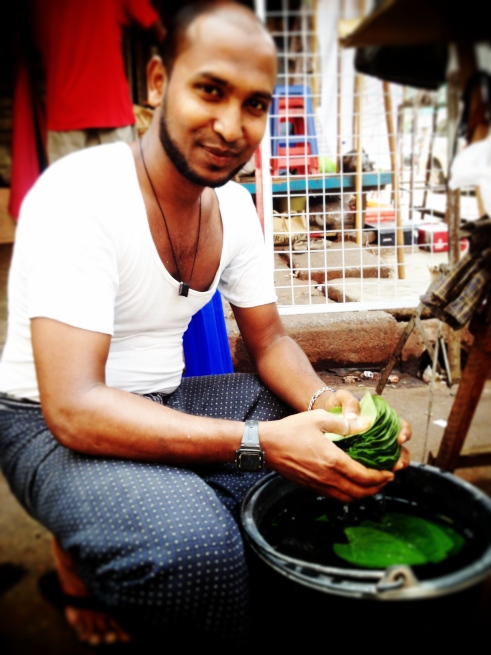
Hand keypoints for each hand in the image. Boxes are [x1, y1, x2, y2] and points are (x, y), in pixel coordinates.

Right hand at [261, 410, 396, 503]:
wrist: (266, 445)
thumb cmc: (291, 430)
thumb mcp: (318, 419)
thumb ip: (344, 423)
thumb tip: (367, 423)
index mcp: (332, 460)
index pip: (363, 475)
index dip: (380, 476)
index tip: (390, 472)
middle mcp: (327, 477)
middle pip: (359, 492)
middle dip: (376, 488)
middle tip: (385, 479)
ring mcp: (318, 485)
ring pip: (347, 498)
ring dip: (363, 495)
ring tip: (372, 486)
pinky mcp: (310, 487)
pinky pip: (335, 497)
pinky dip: (348, 496)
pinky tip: (351, 486)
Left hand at [316, 388, 411, 472]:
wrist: (320, 413)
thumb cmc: (334, 404)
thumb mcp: (342, 399)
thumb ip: (350, 404)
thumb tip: (356, 418)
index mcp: (380, 419)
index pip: (400, 425)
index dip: (404, 432)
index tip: (399, 438)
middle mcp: (379, 435)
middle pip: (399, 448)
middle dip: (401, 457)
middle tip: (396, 464)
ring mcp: (371, 448)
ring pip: (388, 461)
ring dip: (390, 469)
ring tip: (386, 475)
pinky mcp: (361, 458)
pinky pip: (371, 469)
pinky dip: (373, 475)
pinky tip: (369, 479)